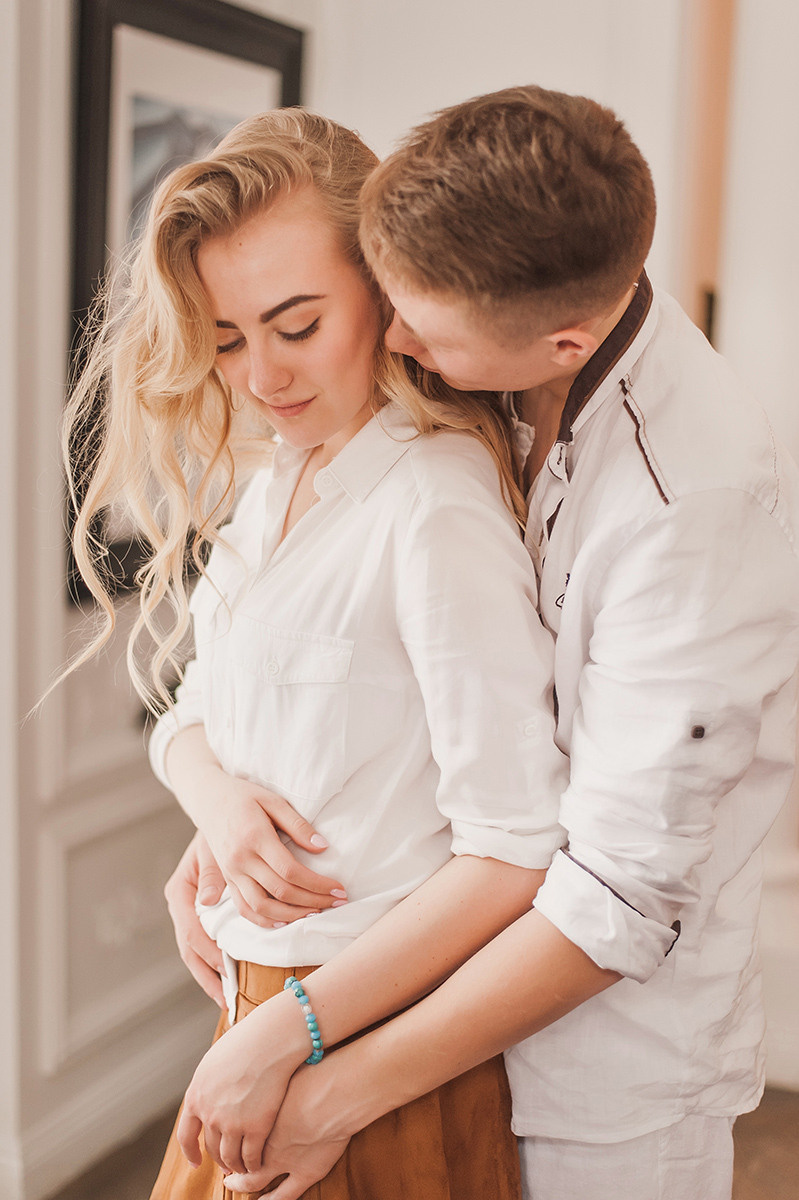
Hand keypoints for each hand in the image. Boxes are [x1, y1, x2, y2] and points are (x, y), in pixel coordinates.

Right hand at [165, 727, 346, 925]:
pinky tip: (286, 922)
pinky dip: (265, 921)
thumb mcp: (274, 801)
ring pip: (261, 907)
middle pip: (280, 891)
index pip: (290, 871)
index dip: (317, 884)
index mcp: (255, 838)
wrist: (209, 799)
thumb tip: (323, 847)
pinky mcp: (228, 880)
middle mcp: (240, 860)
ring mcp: (232, 873)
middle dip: (313, 901)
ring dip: (292, 916)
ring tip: (316, 913)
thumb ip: (298, 825)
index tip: (338, 888)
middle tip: (338, 902)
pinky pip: (245, 909)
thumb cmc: (245, 796)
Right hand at [165, 832, 225, 1006]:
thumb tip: (207, 901)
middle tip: (227, 1002)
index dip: (209, 952)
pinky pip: (207, 945)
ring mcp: (190, 913)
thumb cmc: (218, 829)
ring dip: (211, 977)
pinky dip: (217, 963)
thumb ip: (212, 873)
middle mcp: (182, 906)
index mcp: (180, 892)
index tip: (227, 968)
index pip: (190, 931)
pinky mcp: (202, 915)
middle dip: (207, 976)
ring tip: (229, 1002)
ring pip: (196, 953)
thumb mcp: (213, 847)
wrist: (218, 815)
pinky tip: (232, 978)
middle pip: (189, 950)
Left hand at [177, 991, 309, 1175]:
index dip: (190, 1152)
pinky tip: (258, 1163)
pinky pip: (251, 1156)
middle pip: (212, 1148)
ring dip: (236, 1165)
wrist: (270, 1039)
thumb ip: (207, 1085)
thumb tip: (206, 1097)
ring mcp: (232, 1122)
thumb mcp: (213, 1062)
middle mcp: (210, 1113)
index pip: (185, 1135)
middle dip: (219, 1160)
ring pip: (231, 1157)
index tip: (196, 1162)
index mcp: (196, 1096)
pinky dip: (254, 1164)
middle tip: (228, 1165)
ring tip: (244, 1168)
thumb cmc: (246, 1042)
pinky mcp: (256, 1127)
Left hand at [222, 1062, 351, 1197]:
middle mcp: (260, 1141)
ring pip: (251, 1180)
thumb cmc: (310, 1069)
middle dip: (225, 1161)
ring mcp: (279, 1160)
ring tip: (236, 1181)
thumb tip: (254, 1054)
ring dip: (241, 1181)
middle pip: (229, 1156)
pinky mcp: (304, 1172)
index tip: (216, 1133)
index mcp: (247, 1114)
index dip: (216, 1134)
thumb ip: (261, 1067)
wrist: (334, 1089)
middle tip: (222, 1164)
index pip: (222, 1127)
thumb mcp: (274, 1061)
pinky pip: (281, 1196)